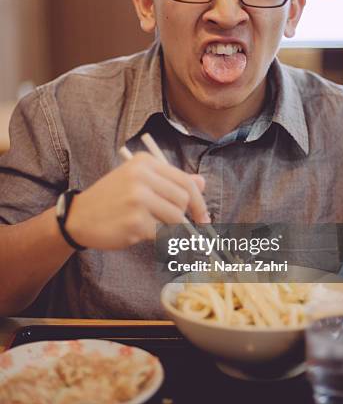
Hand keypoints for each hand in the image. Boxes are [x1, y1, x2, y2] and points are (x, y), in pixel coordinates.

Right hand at [65, 152, 208, 248]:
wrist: (78, 217)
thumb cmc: (111, 200)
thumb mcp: (138, 182)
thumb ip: (169, 182)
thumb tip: (202, 183)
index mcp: (145, 163)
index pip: (185, 181)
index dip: (199, 201)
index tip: (202, 216)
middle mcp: (142, 177)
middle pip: (183, 199)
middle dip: (187, 217)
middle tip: (186, 230)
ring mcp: (138, 199)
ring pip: (176, 218)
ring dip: (172, 230)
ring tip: (155, 229)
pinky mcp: (135, 222)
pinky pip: (163, 234)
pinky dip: (161, 240)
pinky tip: (144, 235)